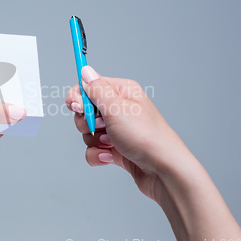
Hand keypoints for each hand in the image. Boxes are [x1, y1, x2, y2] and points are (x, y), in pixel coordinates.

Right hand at [65, 66, 190, 200]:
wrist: (163, 170)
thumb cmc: (145, 136)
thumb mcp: (116, 108)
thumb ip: (96, 89)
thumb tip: (85, 70)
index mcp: (121, 92)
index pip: (89, 86)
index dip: (79, 97)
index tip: (77, 107)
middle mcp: (119, 109)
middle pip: (85, 111)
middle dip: (86, 122)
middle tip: (101, 127)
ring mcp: (117, 130)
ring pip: (87, 132)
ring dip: (94, 141)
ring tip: (110, 144)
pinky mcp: (115, 149)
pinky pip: (94, 150)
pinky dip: (98, 155)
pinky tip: (109, 157)